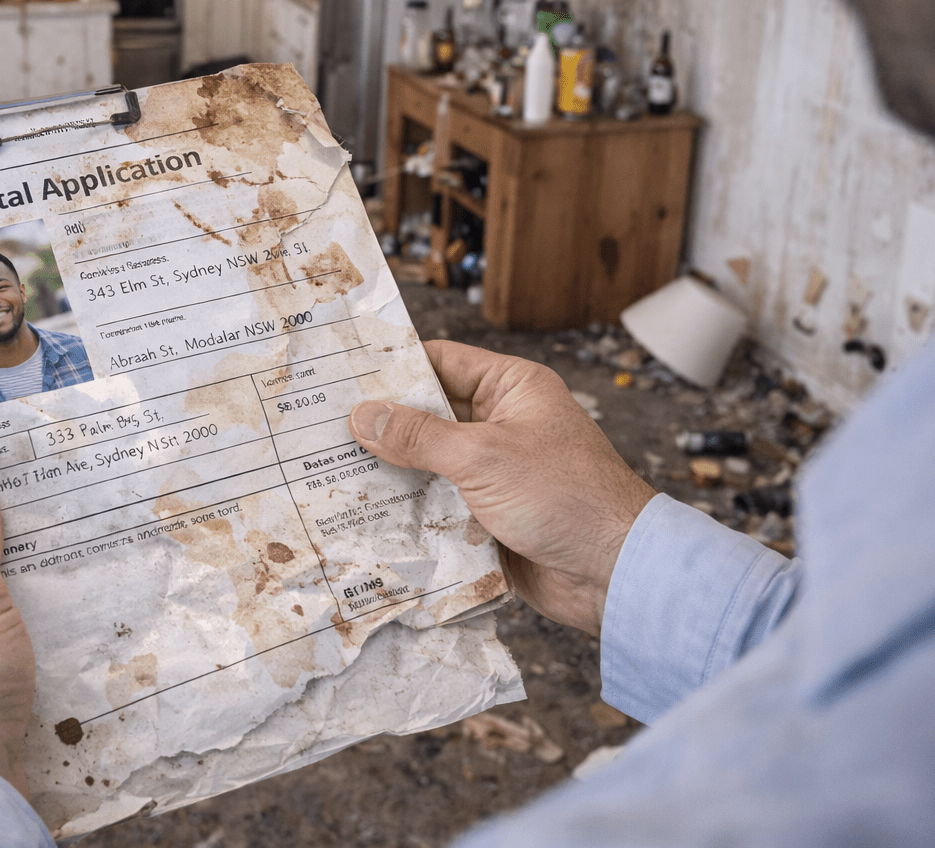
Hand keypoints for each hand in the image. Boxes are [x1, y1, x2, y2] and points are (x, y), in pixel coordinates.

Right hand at [348, 341, 654, 633]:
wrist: (614, 573)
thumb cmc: (563, 496)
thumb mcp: (482, 456)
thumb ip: (418, 437)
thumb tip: (362, 415)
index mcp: (513, 389)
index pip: (441, 362)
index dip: (393, 365)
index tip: (342, 372)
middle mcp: (503, 425)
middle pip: (429, 415)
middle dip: (382, 424)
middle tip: (321, 427)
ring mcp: (495, 473)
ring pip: (429, 464)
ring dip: (391, 471)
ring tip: (328, 471)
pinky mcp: (488, 516)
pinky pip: (439, 505)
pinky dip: (408, 509)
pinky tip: (362, 513)